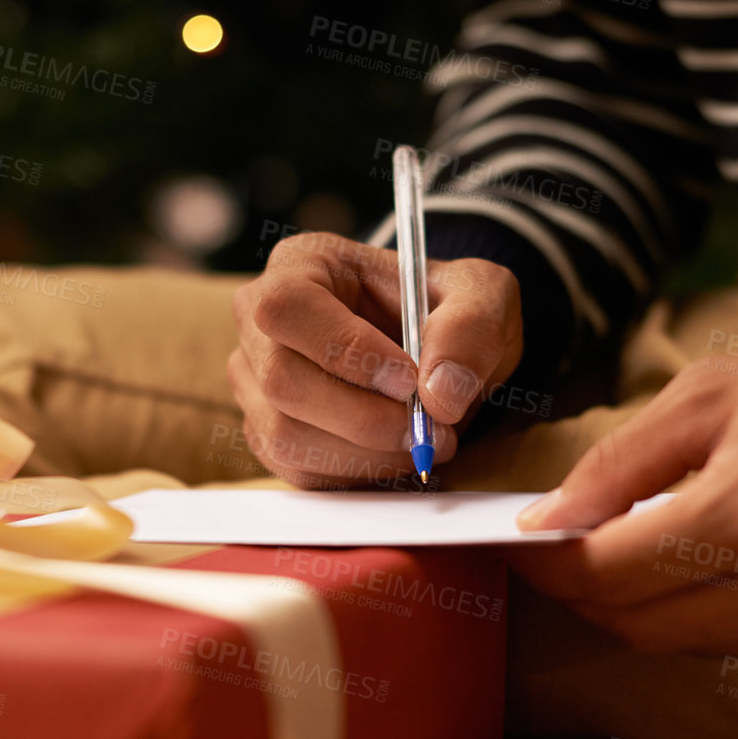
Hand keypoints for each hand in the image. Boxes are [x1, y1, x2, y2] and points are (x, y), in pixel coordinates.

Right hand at [229, 232, 522, 486]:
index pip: (288, 307)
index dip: (345, 351)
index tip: (409, 381)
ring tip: (422, 442)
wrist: (439, 354)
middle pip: (281, 380)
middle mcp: (261, 323)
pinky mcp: (268, 433)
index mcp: (300, 265)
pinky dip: (356, 473)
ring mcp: (255, 382)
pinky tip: (395, 454)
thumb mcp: (482, 296)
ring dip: (366, 453)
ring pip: (285, 434)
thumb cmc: (448, 311)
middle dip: (364, 417)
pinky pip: (298, 469)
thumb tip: (440, 395)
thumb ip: (470, 330)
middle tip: (429, 428)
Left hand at [510, 321, 737, 656]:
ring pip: (681, 642)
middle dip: (583, 591)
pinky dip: (698, 610)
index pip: (608, 574)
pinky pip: (736, 641)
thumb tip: (548, 519)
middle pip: (636, 623)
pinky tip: (698, 563)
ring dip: (638, 606)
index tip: (515, 543)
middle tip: (558, 549)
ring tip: (624, 549)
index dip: (548, 566)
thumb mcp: (713, 392)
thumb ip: (620, 461)